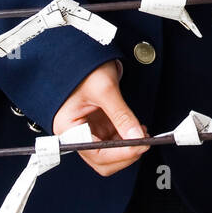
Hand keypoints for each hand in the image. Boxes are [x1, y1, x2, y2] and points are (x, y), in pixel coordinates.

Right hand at [52, 61, 148, 175]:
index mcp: (68, 128)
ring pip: (109, 154)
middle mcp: (75, 134)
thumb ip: (122, 115)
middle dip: (124, 154)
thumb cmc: (84, 66)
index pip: (94, 153)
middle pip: (101, 160)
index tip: (139, 145)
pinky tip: (136, 130)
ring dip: (128, 148)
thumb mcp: (105, 90)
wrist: (82, 52)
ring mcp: (86, 131)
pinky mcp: (96, 127)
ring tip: (142, 134)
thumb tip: (137, 136)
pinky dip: (127, 140)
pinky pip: (113, 142)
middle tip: (143, 143)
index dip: (119, 153)